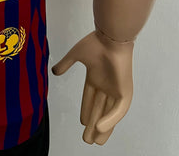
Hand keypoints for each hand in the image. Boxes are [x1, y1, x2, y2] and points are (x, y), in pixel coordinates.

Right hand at [51, 30, 133, 144]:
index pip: (90, 98)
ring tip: (95, 141)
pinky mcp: (124, 91)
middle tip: (87, 139)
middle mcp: (106, 85)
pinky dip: (110, 120)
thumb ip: (65, 64)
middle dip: (93, 125)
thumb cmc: (95, 42)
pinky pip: (118, 110)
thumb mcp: (76, 54)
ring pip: (109, 113)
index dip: (86, 110)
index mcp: (96, 76)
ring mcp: (115, 89)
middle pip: (99, 109)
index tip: (82, 122)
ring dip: (102, 127)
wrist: (111, 37)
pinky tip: (100, 127)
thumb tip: (54, 71)